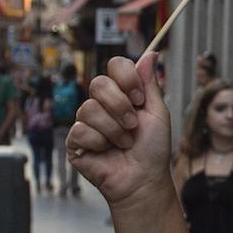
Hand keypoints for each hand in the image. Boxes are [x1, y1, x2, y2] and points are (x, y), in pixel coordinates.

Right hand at [65, 52, 172, 208]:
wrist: (144, 179)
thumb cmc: (152, 149)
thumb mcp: (157, 112)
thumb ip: (150, 83)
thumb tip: (151, 53)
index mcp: (122, 93)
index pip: (115, 66)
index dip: (126, 79)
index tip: (139, 99)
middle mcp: (102, 104)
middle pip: (97, 84)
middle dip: (120, 107)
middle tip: (133, 125)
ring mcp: (86, 122)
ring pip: (89, 109)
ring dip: (113, 130)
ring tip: (124, 143)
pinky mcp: (75, 142)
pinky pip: (81, 131)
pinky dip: (99, 143)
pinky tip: (107, 152)